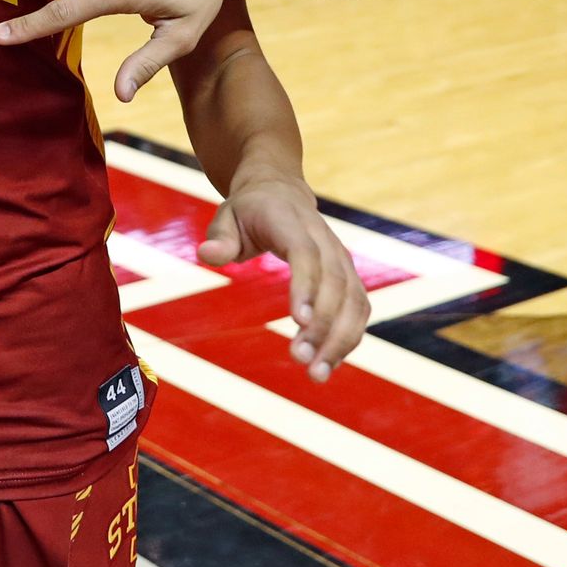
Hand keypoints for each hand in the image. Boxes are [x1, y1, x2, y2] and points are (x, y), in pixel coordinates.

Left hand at [202, 177, 368, 381]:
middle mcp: (326, 241)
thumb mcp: (227, 217)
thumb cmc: (249, 211)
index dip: (306, 286)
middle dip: (323, 324)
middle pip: (335, 283)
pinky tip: (329, 364)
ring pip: (354, 300)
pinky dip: (348, 337)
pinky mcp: (349, 276)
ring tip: (317, 373)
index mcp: (293, 223)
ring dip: (341, 338)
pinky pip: (358, 308)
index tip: (298, 321)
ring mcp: (341, 258)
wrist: (281, 193)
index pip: (307, 255)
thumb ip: (220, 237)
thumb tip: (207, 255)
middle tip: (301, 359)